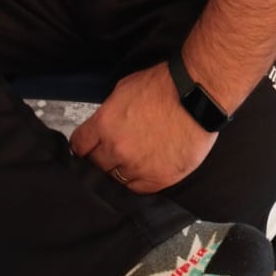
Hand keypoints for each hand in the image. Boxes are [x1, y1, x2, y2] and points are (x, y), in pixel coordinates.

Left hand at [69, 62, 216, 192]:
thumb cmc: (164, 86)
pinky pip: (137, 188)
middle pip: (95, 165)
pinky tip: (144, 167)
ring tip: (133, 157)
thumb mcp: (123, 89)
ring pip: (115, 179)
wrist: (196, 94)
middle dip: (101, 157)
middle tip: (112, 151)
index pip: (79, 146)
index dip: (83, 145)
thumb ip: (108, 113)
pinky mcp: (158, 179)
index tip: (86, 147)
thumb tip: (101, 127)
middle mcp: (117, 148)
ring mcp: (137, 166)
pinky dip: (137, 179)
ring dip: (120, 169)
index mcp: (105, 124)